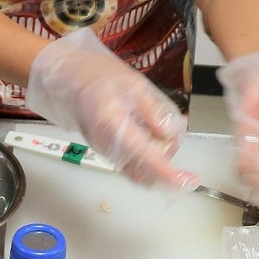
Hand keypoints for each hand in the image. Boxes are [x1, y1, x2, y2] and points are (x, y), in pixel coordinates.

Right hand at [26, 29, 192, 190]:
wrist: (71, 82)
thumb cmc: (100, 78)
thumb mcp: (132, 83)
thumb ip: (152, 108)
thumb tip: (169, 132)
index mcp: (113, 124)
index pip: (144, 155)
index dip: (168, 172)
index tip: (188, 180)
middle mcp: (108, 145)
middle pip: (146, 171)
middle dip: (170, 162)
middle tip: (176, 132)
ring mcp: (107, 153)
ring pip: (141, 173)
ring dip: (161, 163)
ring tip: (165, 133)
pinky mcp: (109, 154)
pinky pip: (133, 168)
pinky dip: (151, 163)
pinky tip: (156, 141)